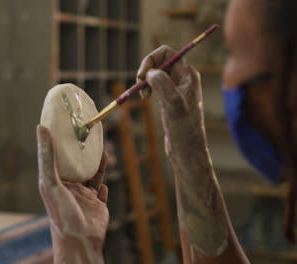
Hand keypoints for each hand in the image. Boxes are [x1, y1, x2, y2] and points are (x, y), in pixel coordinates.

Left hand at [36, 125, 107, 263]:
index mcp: (55, 182)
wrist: (81, 241)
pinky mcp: (97, 205)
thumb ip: (48, 156)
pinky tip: (105, 171)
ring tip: (101, 147)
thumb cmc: (61, 213)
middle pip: (76, 165)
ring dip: (96, 163)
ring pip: (91, 175)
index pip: (56, 157)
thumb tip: (41, 128)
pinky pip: (101, 190)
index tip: (65, 124)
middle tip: (88, 133)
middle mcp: (68, 188)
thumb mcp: (51, 182)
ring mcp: (83, 197)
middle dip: (81, 151)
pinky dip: (103, 181)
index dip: (60, 141)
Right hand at [137, 45, 206, 167]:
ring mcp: (176, 88)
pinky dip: (146, 88)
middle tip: (140, 85)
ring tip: (143, 95)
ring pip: (155, 73)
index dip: (151, 59)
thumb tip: (150, 72)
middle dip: (146, 70)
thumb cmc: (183, 128)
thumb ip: (163, 84)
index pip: (167, 52)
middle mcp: (183, 78)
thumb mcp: (173, 103)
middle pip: (159, 61)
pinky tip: (145, 98)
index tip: (141, 75)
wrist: (187, 149)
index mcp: (188, 74)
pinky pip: (155, 85)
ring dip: (145, 80)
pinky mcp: (170, 98)